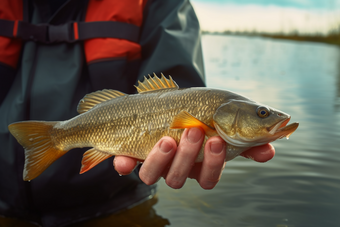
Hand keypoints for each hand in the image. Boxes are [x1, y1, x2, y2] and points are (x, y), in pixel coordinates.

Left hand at [113, 127, 274, 188]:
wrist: (171, 100)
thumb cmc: (203, 112)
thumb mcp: (225, 118)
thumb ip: (246, 136)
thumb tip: (271, 151)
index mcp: (198, 164)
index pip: (208, 176)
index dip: (213, 164)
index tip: (218, 140)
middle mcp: (175, 167)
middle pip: (180, 176)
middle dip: (188, 155)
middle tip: (196, 130)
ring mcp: (153, 162)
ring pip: (154, 175)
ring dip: (160, 159)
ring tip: (167, 138)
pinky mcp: (133, 154)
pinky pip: (126, 165)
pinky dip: (124, 163)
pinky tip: (122, 157)